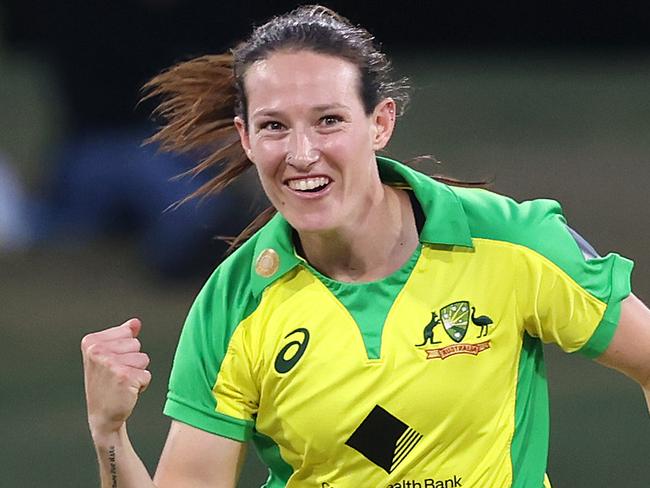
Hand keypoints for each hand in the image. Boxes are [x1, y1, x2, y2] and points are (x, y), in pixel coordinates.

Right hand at [81, 318, 151, 439]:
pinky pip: (147, 374)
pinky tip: (126, 391)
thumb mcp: (109, 355)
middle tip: (116, 375)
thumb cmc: (106, 383)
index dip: (125, 349)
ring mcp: (110, 364)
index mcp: (91, 341)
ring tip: (121, 382)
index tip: (110, 363)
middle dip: (132, 360)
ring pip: (143, 358)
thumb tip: (135, 322)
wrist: (102, 416)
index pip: (127, 332)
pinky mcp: (124, 377)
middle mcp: (98, 351)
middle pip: (136, 344)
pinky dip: (141, 384)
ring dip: (137, 372)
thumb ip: (123, 335)